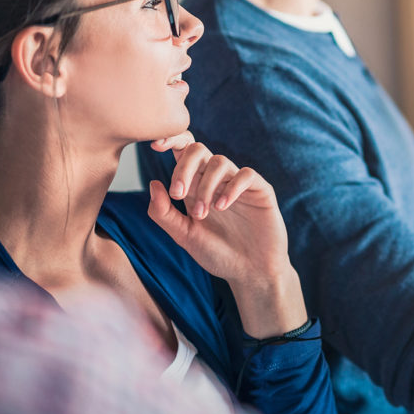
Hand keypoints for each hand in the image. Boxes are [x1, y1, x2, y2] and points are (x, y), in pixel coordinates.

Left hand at [147, 131, 305, 336]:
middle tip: (177, 195)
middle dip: (184, 168)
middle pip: (198, 150)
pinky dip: (231, 188)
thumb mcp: (184, 236)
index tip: (155, 146)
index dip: (171, 140)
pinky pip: (245, 175)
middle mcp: (216, 180)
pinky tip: (222, 207)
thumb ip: (164, 213)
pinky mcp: (260, 191)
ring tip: (202, 214)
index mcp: (195, 186)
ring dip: (205, 186)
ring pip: (220, 162)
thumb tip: (153, 183)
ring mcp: (239, 184)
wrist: (250, 273)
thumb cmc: (218, 254)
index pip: (184, 151)